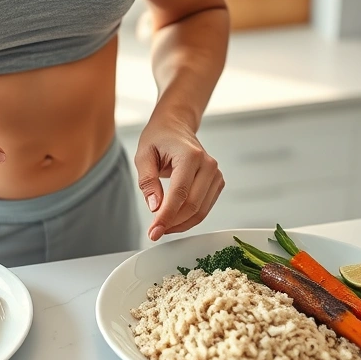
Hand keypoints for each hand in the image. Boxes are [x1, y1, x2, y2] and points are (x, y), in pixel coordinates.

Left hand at [135, 116, 223, 240]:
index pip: (179, 194)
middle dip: (172, 223)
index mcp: (190, 155)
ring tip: (162, 226)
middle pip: (192, 205)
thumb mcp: (143, 156)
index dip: (166, 217)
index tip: (154, 232)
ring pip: (201, 210)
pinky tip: (174, 219)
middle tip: (154, 232)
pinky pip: (205, 207)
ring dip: (181, 224)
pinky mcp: (217, 182)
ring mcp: (215, 174)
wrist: (175, 127)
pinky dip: (190, 218)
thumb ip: (148, 182)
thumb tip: (155, 207)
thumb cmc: (158, 138)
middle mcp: (207, 164)